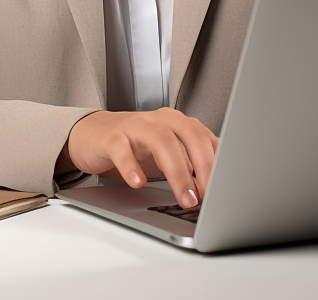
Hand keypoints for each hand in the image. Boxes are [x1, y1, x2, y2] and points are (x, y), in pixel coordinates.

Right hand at [64, 108, 218, 209]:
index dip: (218, 165)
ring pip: (162, 140)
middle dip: (203, 167)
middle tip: (206, 196)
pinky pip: (123, 149)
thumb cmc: (136, 146)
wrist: (94, 135)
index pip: (206, 139)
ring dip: (177, 171)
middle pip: (189, 136)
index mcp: (179, 124)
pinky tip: (139, 183)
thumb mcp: (167, 156)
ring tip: (185, 197)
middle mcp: (161, 120)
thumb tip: (213, 194)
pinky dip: (132, 166)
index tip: (223, 191)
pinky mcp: (113, 137)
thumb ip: (190, 167)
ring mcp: (136, 126)